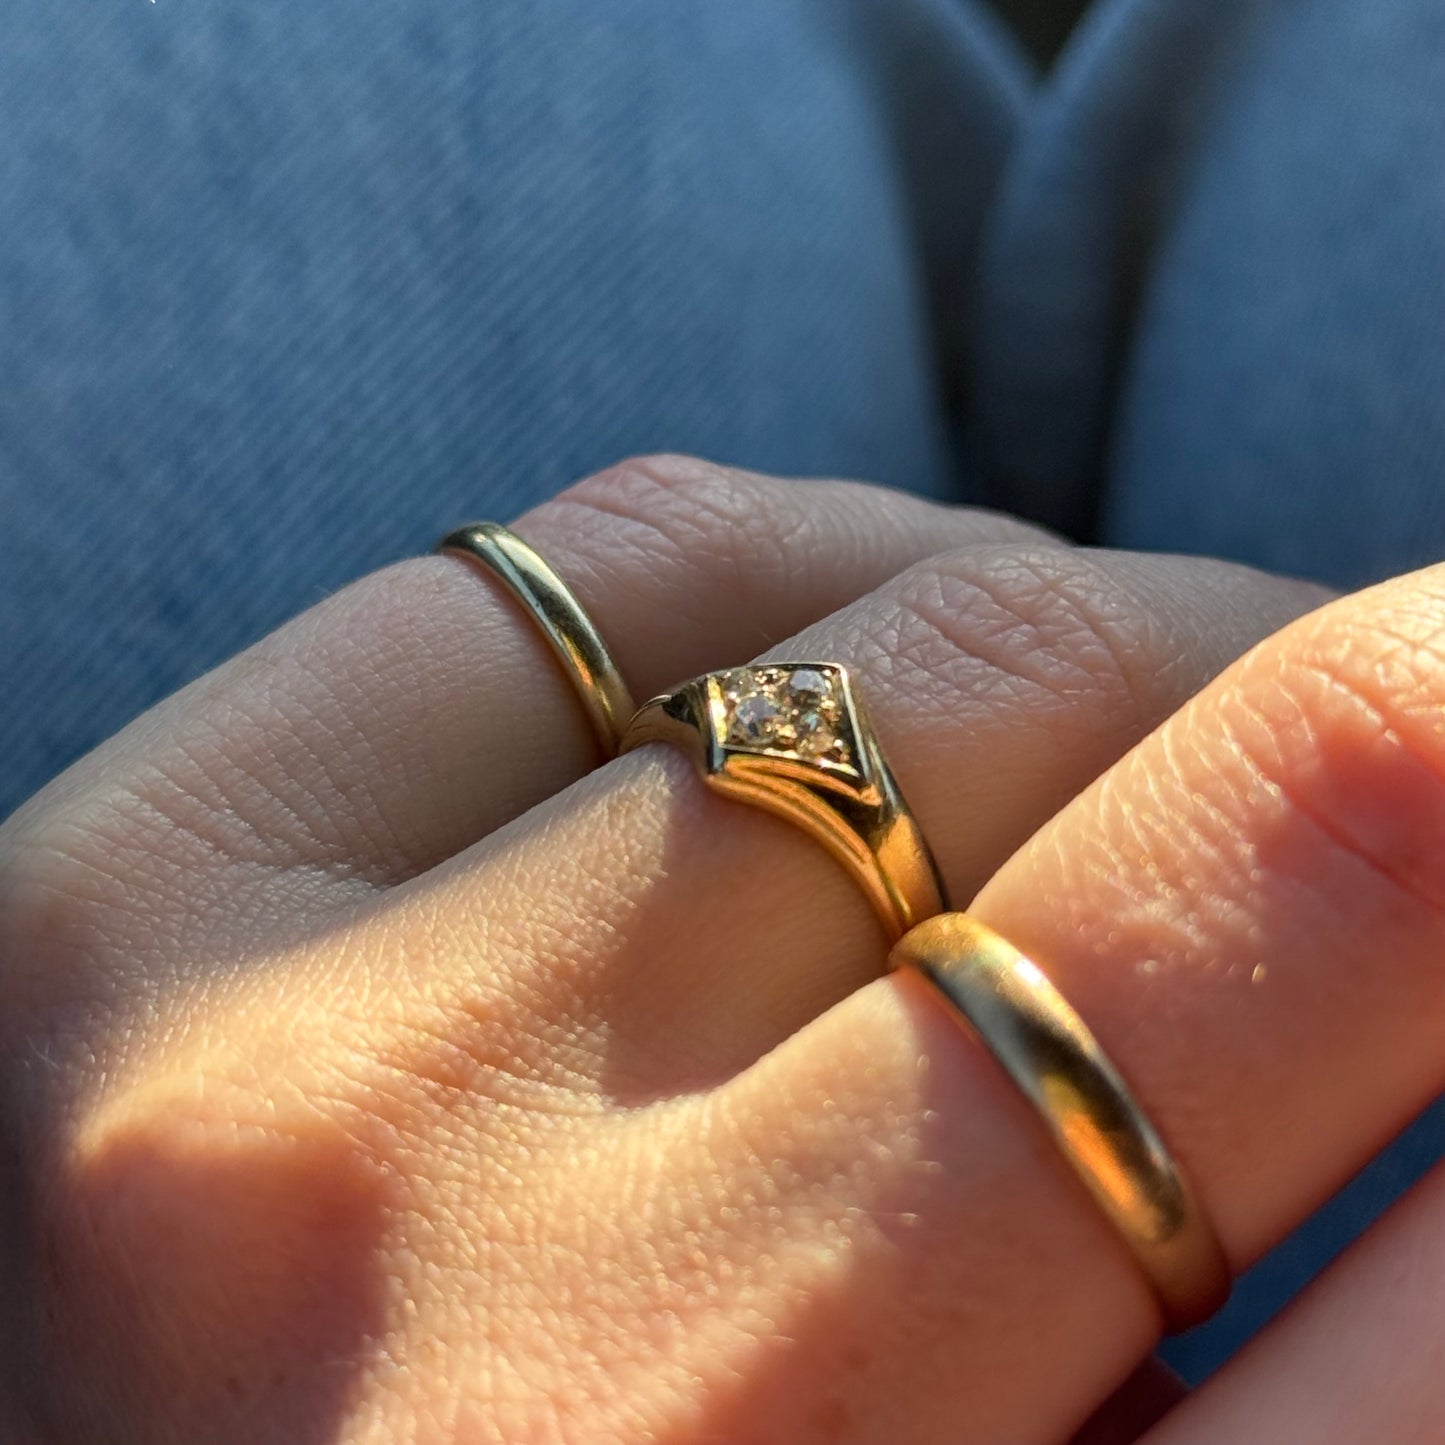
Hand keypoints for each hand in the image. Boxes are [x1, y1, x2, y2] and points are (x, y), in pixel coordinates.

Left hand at [3, 455, 1392, 1442]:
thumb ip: (1285, 1368)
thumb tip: (1425, 1033)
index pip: (1415, 1187)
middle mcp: (551, 1383)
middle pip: (1207, 831)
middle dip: (1352, 744)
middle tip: (1367, 752)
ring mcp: (280, 1101)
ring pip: (914, 635)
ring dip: (1099, 636)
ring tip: (1125, 705)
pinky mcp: (110, 906)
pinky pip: (605, 568)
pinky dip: (810, 560)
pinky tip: (862, 646)